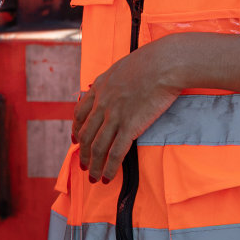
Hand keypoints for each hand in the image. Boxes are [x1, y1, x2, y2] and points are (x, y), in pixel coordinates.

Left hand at [71, 36, 187, 183]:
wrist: (164, 64)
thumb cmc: (151, 61)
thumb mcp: (123, 67)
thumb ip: (114, 80)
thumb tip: (116, 83)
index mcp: (100, 87)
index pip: (80, 113)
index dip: (76, 129)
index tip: (75, 140)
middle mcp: (103, 103)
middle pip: (86, 134)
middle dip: (83, 153)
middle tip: (84, 166)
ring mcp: (115, 115)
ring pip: (97, 147)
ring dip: (93, 166)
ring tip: (94, 178)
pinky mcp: (130, 126)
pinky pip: (115, 153)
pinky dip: (109, 168)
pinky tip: (108, 177)